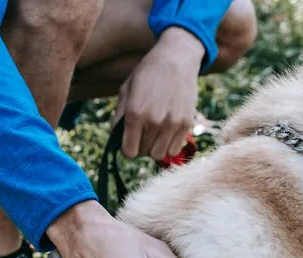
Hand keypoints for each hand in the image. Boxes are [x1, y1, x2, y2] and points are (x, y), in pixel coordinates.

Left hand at [116, 27, 203, 159]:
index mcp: (135, 113)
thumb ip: (119, 117)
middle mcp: (154, 121)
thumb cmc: (147, 73)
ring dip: (154, 147)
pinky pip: (174, 149)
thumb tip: (116, 140)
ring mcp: (172, 123)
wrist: (176, 58)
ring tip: (154, 133)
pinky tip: (166, 132)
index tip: (129, 141)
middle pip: (143, 153)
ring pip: (159, 154)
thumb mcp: (126, 89)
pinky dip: (168, 145)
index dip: (127, 148)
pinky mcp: (186, 123)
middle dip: (140, 146)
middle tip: (142, 133)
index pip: (128, 151)